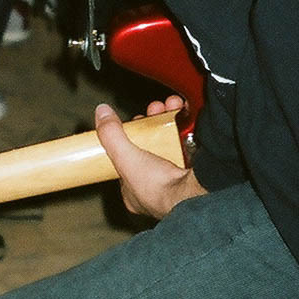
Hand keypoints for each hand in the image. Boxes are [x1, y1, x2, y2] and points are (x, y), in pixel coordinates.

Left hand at [95, 97, 204, 219]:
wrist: (192, 193)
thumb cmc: (157, 187)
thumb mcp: (124, 157)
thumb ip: (110, 135)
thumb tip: (102, 113)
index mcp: (135, 192)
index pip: (126, 161)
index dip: (128, 138)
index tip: (135, 122)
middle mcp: (157, 189)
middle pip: (151, 148)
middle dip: (153, 124)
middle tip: (155, 110)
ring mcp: (178, 180)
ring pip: (172, 143)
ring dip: (171, 120)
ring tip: (171, 106)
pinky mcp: (196, 170)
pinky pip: (191, 144)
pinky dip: (189, 128)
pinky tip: (185, 114)